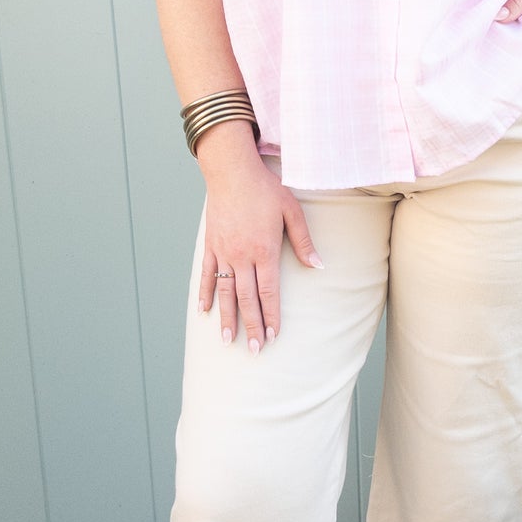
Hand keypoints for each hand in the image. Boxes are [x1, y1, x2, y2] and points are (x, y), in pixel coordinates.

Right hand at [193, 125, 321, 351]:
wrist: (232, 170)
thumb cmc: (265, 189)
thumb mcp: (292, 211)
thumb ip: (304, 241)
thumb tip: (318, 266)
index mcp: (265, 250)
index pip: (269, 292)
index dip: (271, 315)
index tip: (272, 336)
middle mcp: (242, 256)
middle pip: (246, 298)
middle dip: (251, 326)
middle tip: (253, 350)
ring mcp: (223, 252)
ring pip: (224, 292)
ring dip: (226, 318)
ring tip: (227, 340)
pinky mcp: (210, 245)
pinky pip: (206, 274)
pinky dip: (204, 294)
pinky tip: (203, 312)